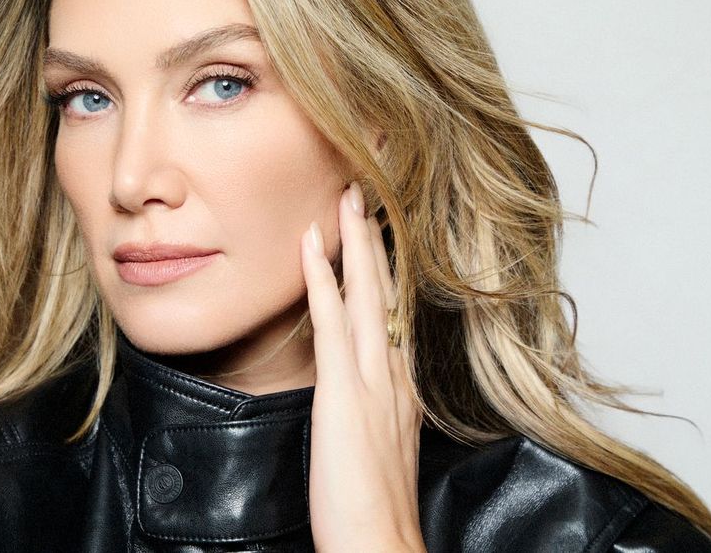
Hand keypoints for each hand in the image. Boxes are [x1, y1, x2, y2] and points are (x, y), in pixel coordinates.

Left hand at [300, 181, 425, 551]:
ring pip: (367, 293)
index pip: (393, 312)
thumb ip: (373, 411)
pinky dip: (323, 278)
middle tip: (364, 193)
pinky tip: (311, 244)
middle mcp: (392, 372)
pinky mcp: (342, 389)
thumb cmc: (372, 506)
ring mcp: (370, 377)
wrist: (378, 542)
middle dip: (375, 238)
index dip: (386, 269)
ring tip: (346, 197)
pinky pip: (331, 321)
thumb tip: (359, 395)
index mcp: (399, 385)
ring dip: (355, 241)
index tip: (377, 233)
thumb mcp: (379, 446)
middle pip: (386, 291)